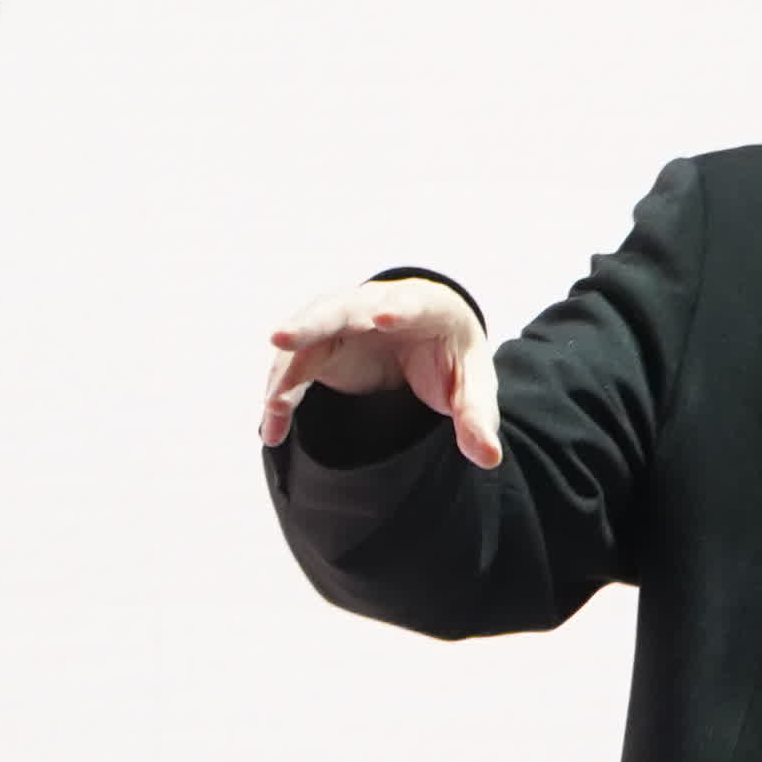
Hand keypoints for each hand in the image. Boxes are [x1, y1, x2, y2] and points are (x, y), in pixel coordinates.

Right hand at [259, 276, 500, 463]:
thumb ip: (477, 418)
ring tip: (275, 406)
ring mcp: (343, 322)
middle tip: (283, 338)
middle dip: (313, 323)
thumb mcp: (472, 386)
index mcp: (426, 306)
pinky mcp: (322, 347)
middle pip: (342, 309)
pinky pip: (295, 367)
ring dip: (286, 366)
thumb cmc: (452, 358)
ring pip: (307, 336)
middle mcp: (376, 304)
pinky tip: (273, 430)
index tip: (384, 317)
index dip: (398, 309)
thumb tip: (488, 457)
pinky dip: (281, 394)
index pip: (411, 304)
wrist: (427, 341)